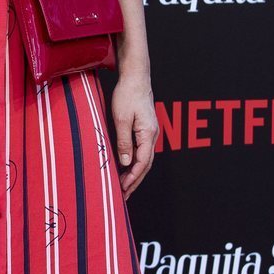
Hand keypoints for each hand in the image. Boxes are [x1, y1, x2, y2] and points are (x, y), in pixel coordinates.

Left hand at [110, 74, 157, 199]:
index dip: (133, 177)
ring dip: (135, 174)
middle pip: (146, 165)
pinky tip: (126, 168)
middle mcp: (152, 135)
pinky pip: (142, 151)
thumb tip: (124, 162)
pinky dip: (135, 163)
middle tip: (123, 195)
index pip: (142, 162)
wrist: (136, 78)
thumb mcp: (121, 119)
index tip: (123, 188)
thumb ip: (124, 141)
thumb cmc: (128, 95)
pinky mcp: (146, 130)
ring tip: (123, 186)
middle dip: (135, 181)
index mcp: (148, 134)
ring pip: (145, 159)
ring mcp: (150, 133)